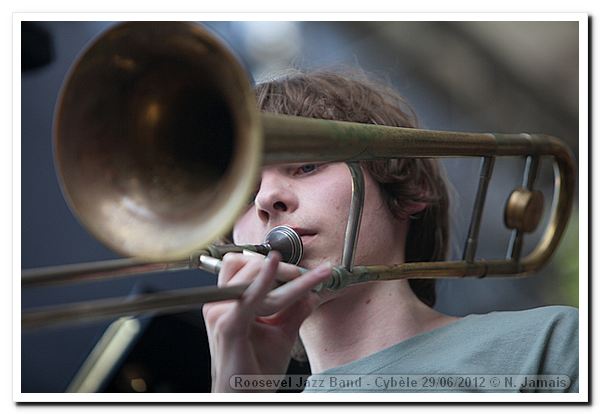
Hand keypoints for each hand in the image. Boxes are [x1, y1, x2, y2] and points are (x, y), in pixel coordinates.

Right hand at [202, 251, 330, 391]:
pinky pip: (249, 295)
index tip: (305, 271)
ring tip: (303, 281)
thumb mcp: (281, 333)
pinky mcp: (229, 325)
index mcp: (229, 303)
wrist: (245, 397)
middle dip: (283, 267)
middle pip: (249, 264)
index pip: (246, 267)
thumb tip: (311, 293)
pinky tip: (275, 264)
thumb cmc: (256, 370)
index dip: (274, 263)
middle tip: (306, 276)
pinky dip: (264, 278)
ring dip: (282, 274)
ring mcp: (221, 312)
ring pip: (253, 274)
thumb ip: (295, 311)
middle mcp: (221, 304)